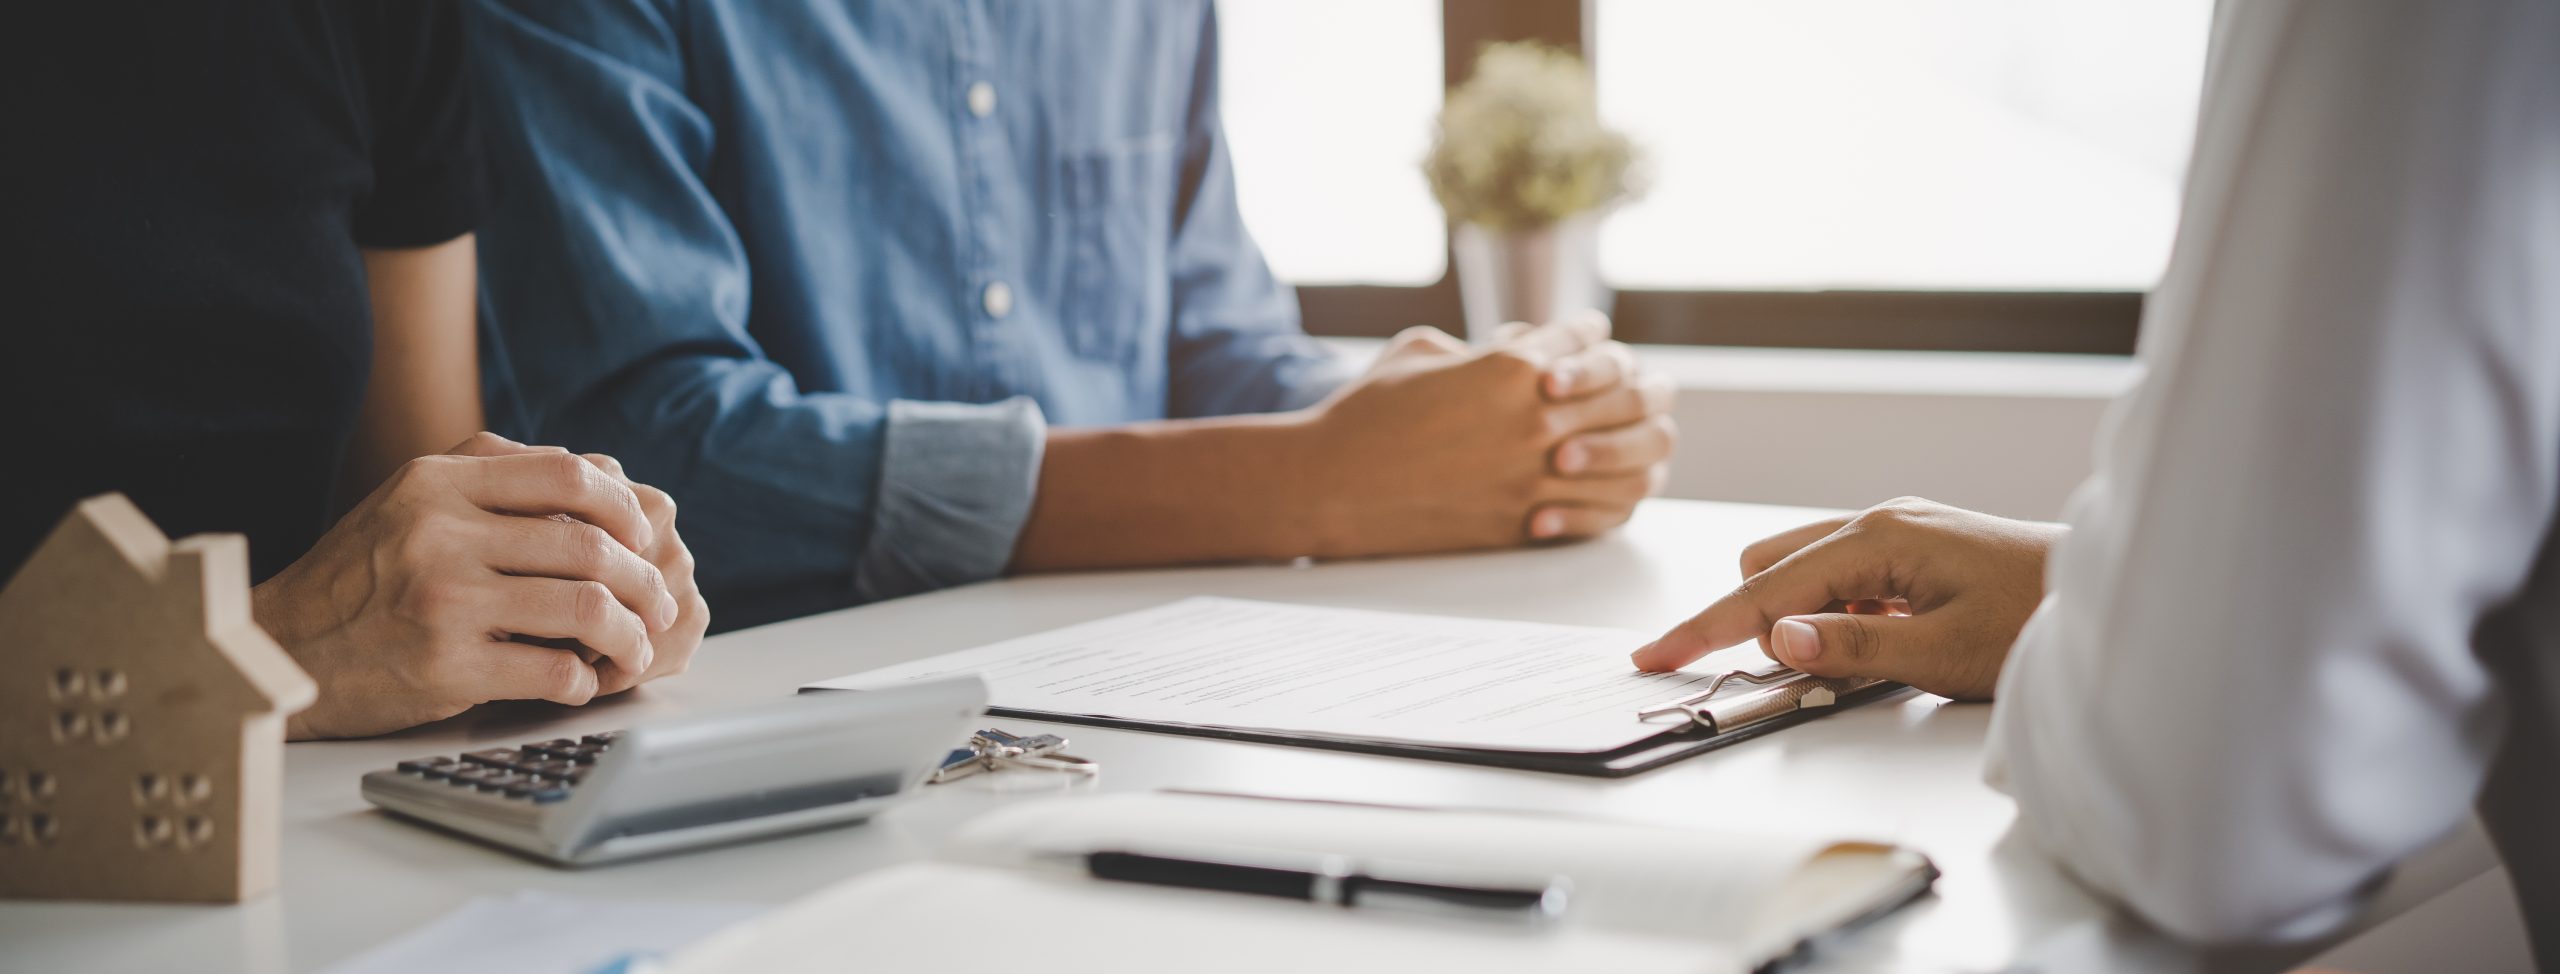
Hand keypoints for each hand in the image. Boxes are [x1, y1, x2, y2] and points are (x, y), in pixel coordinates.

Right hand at [256, 433, 682, 738]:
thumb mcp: (409, 499)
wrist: (282, 649)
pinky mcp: (445, 666)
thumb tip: (599, 470)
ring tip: (633, 649)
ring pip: (588, 609)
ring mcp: (444, 600)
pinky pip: (555, 670)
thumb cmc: (360, 575)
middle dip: (646, 583)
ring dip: (630, 636)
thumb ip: (493, 475)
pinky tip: (580, 681)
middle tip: (659, 607)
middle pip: (593, 547)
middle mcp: (442, 533)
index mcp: (440, 483)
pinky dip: (585, 680)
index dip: (626, 507)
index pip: (570, 476)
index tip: (644, 537)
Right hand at [1293, 311, 1676, 556]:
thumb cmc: (1365, 413)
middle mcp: (1534, 418)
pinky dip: (1617, 494)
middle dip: (1631, 381)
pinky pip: (1605, 510)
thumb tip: (1509, 346)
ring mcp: (1535, 476)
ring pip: (1632, 455)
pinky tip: (1611, 484)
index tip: (1590, 337)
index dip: (1590, 334)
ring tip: (1632, 434)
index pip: (1587, 337)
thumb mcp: (1418, 350)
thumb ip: (1476, 344)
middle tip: (1629, 382)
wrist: (1331, 485)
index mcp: (1509, 366)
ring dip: (1637, 439)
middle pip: (1627, 391)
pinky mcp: (1525, 523)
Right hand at [1629, 497, 2060, 699]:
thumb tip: (1780, 639)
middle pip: (1769, 564)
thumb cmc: (2037, 618)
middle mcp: (1878, 522)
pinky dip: (1835, 609)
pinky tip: (1876, 642)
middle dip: (1755, 618)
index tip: (1654, 655)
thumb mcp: (1944, 652)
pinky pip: (1843, 574)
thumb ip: (1854, 646)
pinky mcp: (1914, 546)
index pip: (1764, 590)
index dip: (1705, 629)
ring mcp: (1897, 530)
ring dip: (1799, 615)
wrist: (2104, 594)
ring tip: (1841, 660)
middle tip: (1781, 672)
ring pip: (1803, 566)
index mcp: (1877, 538)